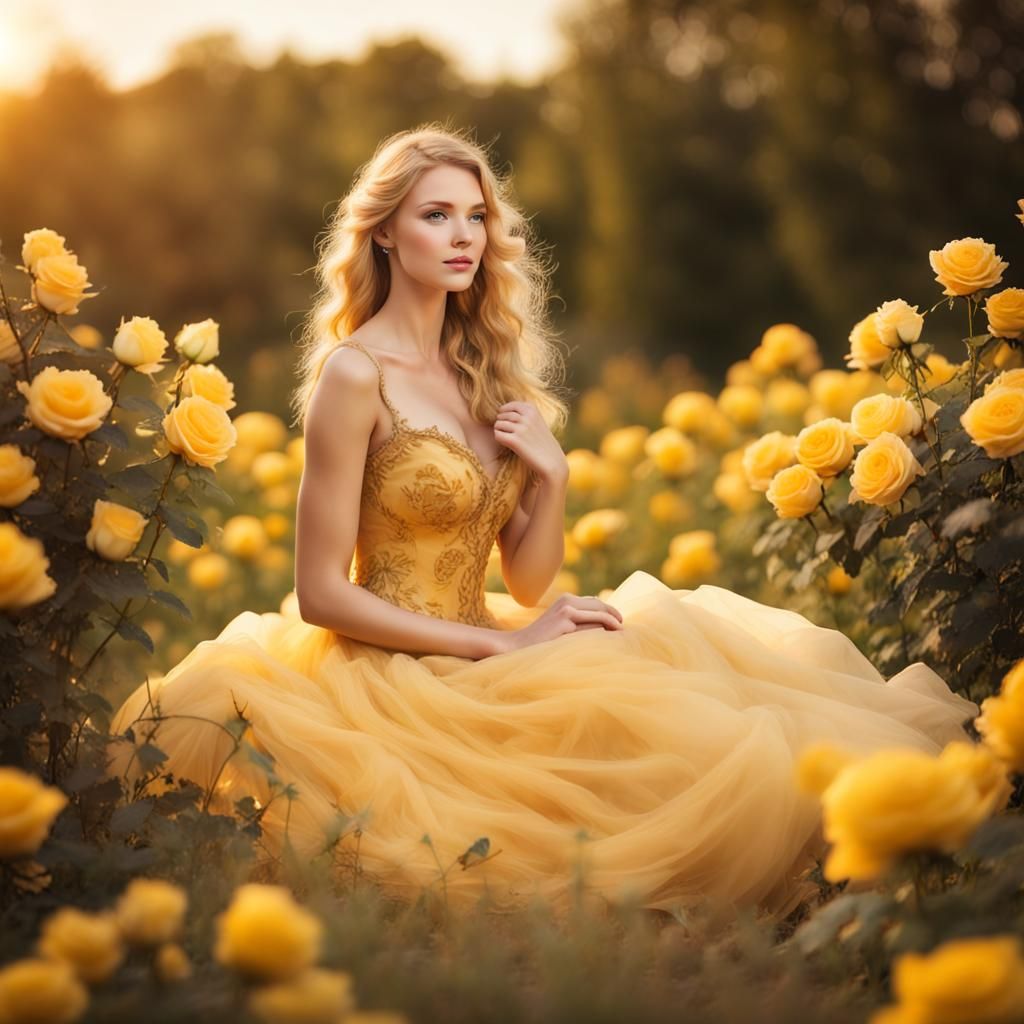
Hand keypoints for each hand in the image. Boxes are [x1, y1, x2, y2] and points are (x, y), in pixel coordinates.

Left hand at [493, 401, 568, 484]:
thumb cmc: (545, 444)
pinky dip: (499, 438)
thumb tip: (505, 411)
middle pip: (503, 414)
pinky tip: (506, 443)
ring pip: (498, 424)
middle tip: (505, 430)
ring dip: (499, 430)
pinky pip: (497, 435)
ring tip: (506, 437)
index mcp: (533, 410)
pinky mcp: (515, 441)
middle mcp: (526, 417)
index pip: (512, 405)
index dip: (505, 411)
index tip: (504, 416)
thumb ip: (526, 415)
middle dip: (501, 421)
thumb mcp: (539, 423)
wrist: (552, 462)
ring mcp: (520, 429)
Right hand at [495, 593, 623, 653]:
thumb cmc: (539, 642)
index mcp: (566, 599)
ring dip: (613, 622)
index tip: (617, 622)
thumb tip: (603, 629)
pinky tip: (613, 635)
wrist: (516, 647)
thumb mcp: (560, 629)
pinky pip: (593, 624)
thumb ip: (577, 624)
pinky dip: (606, 628)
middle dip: (613, 614)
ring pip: (599, 613)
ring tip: (622, 632)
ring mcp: (566, 608)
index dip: (607, 611)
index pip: (594, 602)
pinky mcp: (565, 619)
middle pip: (600, 605)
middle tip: (623, 627)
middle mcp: (567, 600)